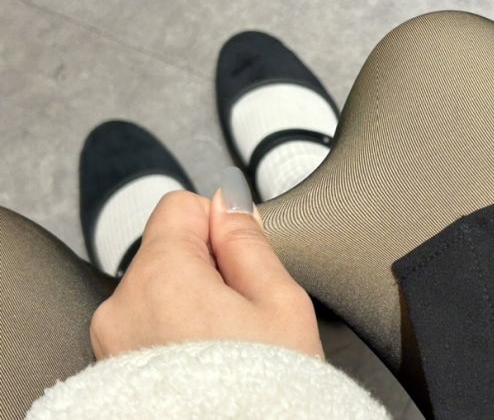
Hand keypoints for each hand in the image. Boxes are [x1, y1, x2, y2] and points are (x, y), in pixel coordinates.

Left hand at [90, 182, 322, 359]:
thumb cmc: (268, 392)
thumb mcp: (280, 302)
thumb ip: (248, 239)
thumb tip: (228, 202)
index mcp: (162, 276)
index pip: (179, 206)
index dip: (220, 223)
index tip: (242, 258)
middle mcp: (123, 306)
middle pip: (168, 250)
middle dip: (209, 267)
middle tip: (245, 313)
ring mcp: (113, 342)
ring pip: (160, 290)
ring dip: (193, 302)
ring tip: (227, 345)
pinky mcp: (112, 370)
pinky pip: (147, 327)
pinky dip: (175, 333)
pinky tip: (207, 364)